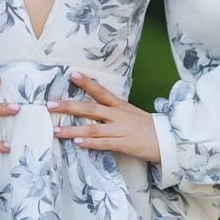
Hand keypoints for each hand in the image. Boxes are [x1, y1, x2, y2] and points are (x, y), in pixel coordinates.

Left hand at [46, 71, 160, 163]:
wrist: (169, 140)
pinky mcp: (125, 144)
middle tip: (50, 104)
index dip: (87, 82)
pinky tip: (77, 143)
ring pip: (93, 129)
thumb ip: (113, 110)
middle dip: (69, 106)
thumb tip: (93, 109)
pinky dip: (90, 143)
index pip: (101, 91)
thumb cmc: (148, 127)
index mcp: (120, 106)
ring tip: (56, 130)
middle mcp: (118, 116)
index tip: (72, 74)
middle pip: (91, 108)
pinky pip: (104, 144)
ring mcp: (121, 130)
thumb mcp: (131, 113)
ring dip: (73, 130)